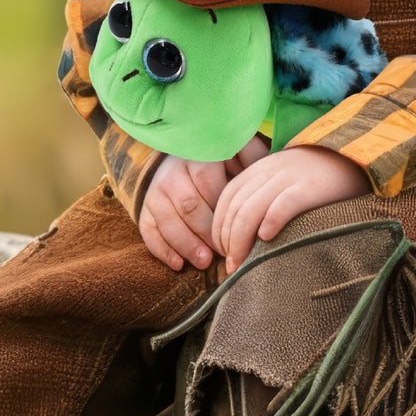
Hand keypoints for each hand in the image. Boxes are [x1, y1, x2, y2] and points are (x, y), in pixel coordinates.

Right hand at [139, 137, 269, 270]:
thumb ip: (253, 157)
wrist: (184, 154)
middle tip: (223, 253)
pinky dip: (162, 249)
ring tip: (204, 262)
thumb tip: (269, 169)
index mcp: (197, 157)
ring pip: (167, 219)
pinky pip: (148, 229)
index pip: (209, 184)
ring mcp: (156, 189)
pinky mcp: (146, 206)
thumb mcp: (238, 150)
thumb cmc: (222, 158)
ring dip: (186, 244)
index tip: (239, 228)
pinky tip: (178, 265)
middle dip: (206, 232)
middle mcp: (173, 171)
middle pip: (188, 205)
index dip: (224, 210)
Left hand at [212, 145, 371, 272]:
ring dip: (240, 241)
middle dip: (227, 241)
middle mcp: (268, 171)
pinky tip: (266, 239)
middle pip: (234, 209)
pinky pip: (282, 205)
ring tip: (241, 264)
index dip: (218, 228)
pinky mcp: (308, 188)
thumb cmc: (313, 178)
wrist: (350, 158)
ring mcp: (287, 178)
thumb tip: (239, 235)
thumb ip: (260, 197)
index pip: (226, 199)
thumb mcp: (281, 179)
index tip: (222, 253)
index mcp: (258, 169)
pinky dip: (270, 222)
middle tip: (231, 266)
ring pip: (250, 210)